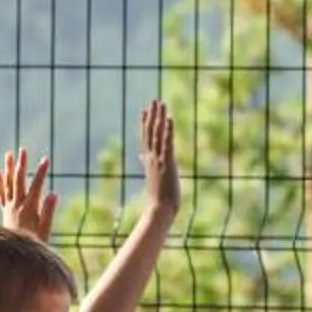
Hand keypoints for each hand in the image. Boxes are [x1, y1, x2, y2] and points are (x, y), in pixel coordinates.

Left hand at [0, 147, 56, 239]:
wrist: (16, 256)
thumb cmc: (36, 243)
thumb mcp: (46, 230)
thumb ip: (49, 212)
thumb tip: (53, 193)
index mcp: (29, 209)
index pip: (36, 186)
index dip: (41, 172)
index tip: (46, 159)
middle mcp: (17, 206)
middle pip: (19, 181)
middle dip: (22, 164)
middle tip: (23, 149)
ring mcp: (10, 208)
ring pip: (8, 184)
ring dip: (9, 169)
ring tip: (9, 154)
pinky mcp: (6, 211)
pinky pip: (1, 194)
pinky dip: (0, 183)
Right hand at [138, 100, 179, 215]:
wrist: (160, 210)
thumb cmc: (159, 199)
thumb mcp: (154, 179)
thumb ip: (149, 166)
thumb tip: (142, 158)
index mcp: (149, 162)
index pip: (145, 139)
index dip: (145, 124)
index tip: (144, 111)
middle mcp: (152, 158)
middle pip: (150, 132)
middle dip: (152, 116)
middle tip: (154, 101)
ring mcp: (159, 159)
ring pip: (157, 134)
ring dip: (159, 118)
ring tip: (160, 104)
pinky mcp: (167, 162)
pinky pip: (167, 143)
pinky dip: (167, 130)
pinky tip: (168, 118)